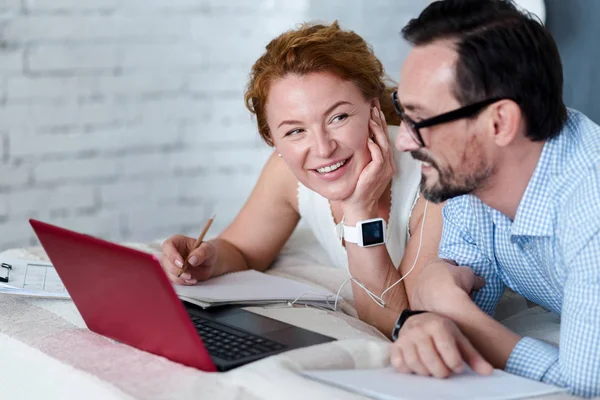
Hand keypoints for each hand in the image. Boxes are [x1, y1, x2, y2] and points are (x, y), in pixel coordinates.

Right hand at [160, 234, 217, 284]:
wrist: (209, 262)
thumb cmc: (206, 251)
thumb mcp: (208, 249)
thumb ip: (201, 252)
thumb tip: (192, 260)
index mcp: (176, 241)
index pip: (167, 246)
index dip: (172, 255)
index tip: (182, 264)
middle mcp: (170, 252)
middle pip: (165, 262)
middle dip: (176, 270)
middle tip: (188, 275)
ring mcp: (170, 264)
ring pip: (167, 272)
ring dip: (179, 278)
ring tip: (192, 278)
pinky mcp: (173, 274)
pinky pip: (173, 280)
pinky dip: (182, 282)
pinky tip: (192, 281)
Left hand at [341, 104, 395, 221]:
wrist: (359, 207)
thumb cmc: (356, 189)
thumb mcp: (359, 168)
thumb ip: (361, 155)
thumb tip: (354, 140)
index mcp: (383, 161)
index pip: (382, 137)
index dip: (379, 122)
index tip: (374, 108)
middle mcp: (387, 163)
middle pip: (385, 136)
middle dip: (379, 120)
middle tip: (374, 105)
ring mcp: (385, 168)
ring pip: (384, 144)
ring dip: (377, 130)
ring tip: (372, 116)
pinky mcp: (379, 173)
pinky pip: (379, 156)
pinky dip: (374, 146)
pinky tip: (369, 138)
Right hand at [390, 312, 492, 377]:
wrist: (419, 320)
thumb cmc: (442, 333)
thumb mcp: (459, 339)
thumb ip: (473, 356)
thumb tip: (488, 372)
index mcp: (438, 325)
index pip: (448, 352)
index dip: (455, 365)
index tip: (457, 367)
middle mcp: (419, 329)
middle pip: (431, 361)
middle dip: (441, 372)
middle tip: (445, 371)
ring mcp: (405, 338)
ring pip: (415, 364)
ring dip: (426, 372)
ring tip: (432, 369)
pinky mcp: (395, 346)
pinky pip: (399, 364)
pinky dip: (408, 369)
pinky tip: (417, 366)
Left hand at [411, 259, 485, 312]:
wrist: (443, 303)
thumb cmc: (455, 283)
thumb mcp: (469, 275)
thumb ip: (474, 276)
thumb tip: (480, 281)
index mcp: (434, 263)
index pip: (446, 263)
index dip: (456, 269)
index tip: (462, 276)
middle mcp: (422, 274)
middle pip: (436, 277)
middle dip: (446, 283)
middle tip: (457, 290)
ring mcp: (417, 289)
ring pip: (430, 291)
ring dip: (438, 295)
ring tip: (451, 302)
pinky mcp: (416, 303)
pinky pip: (426, 303)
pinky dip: (433, 306)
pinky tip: (442, 310)